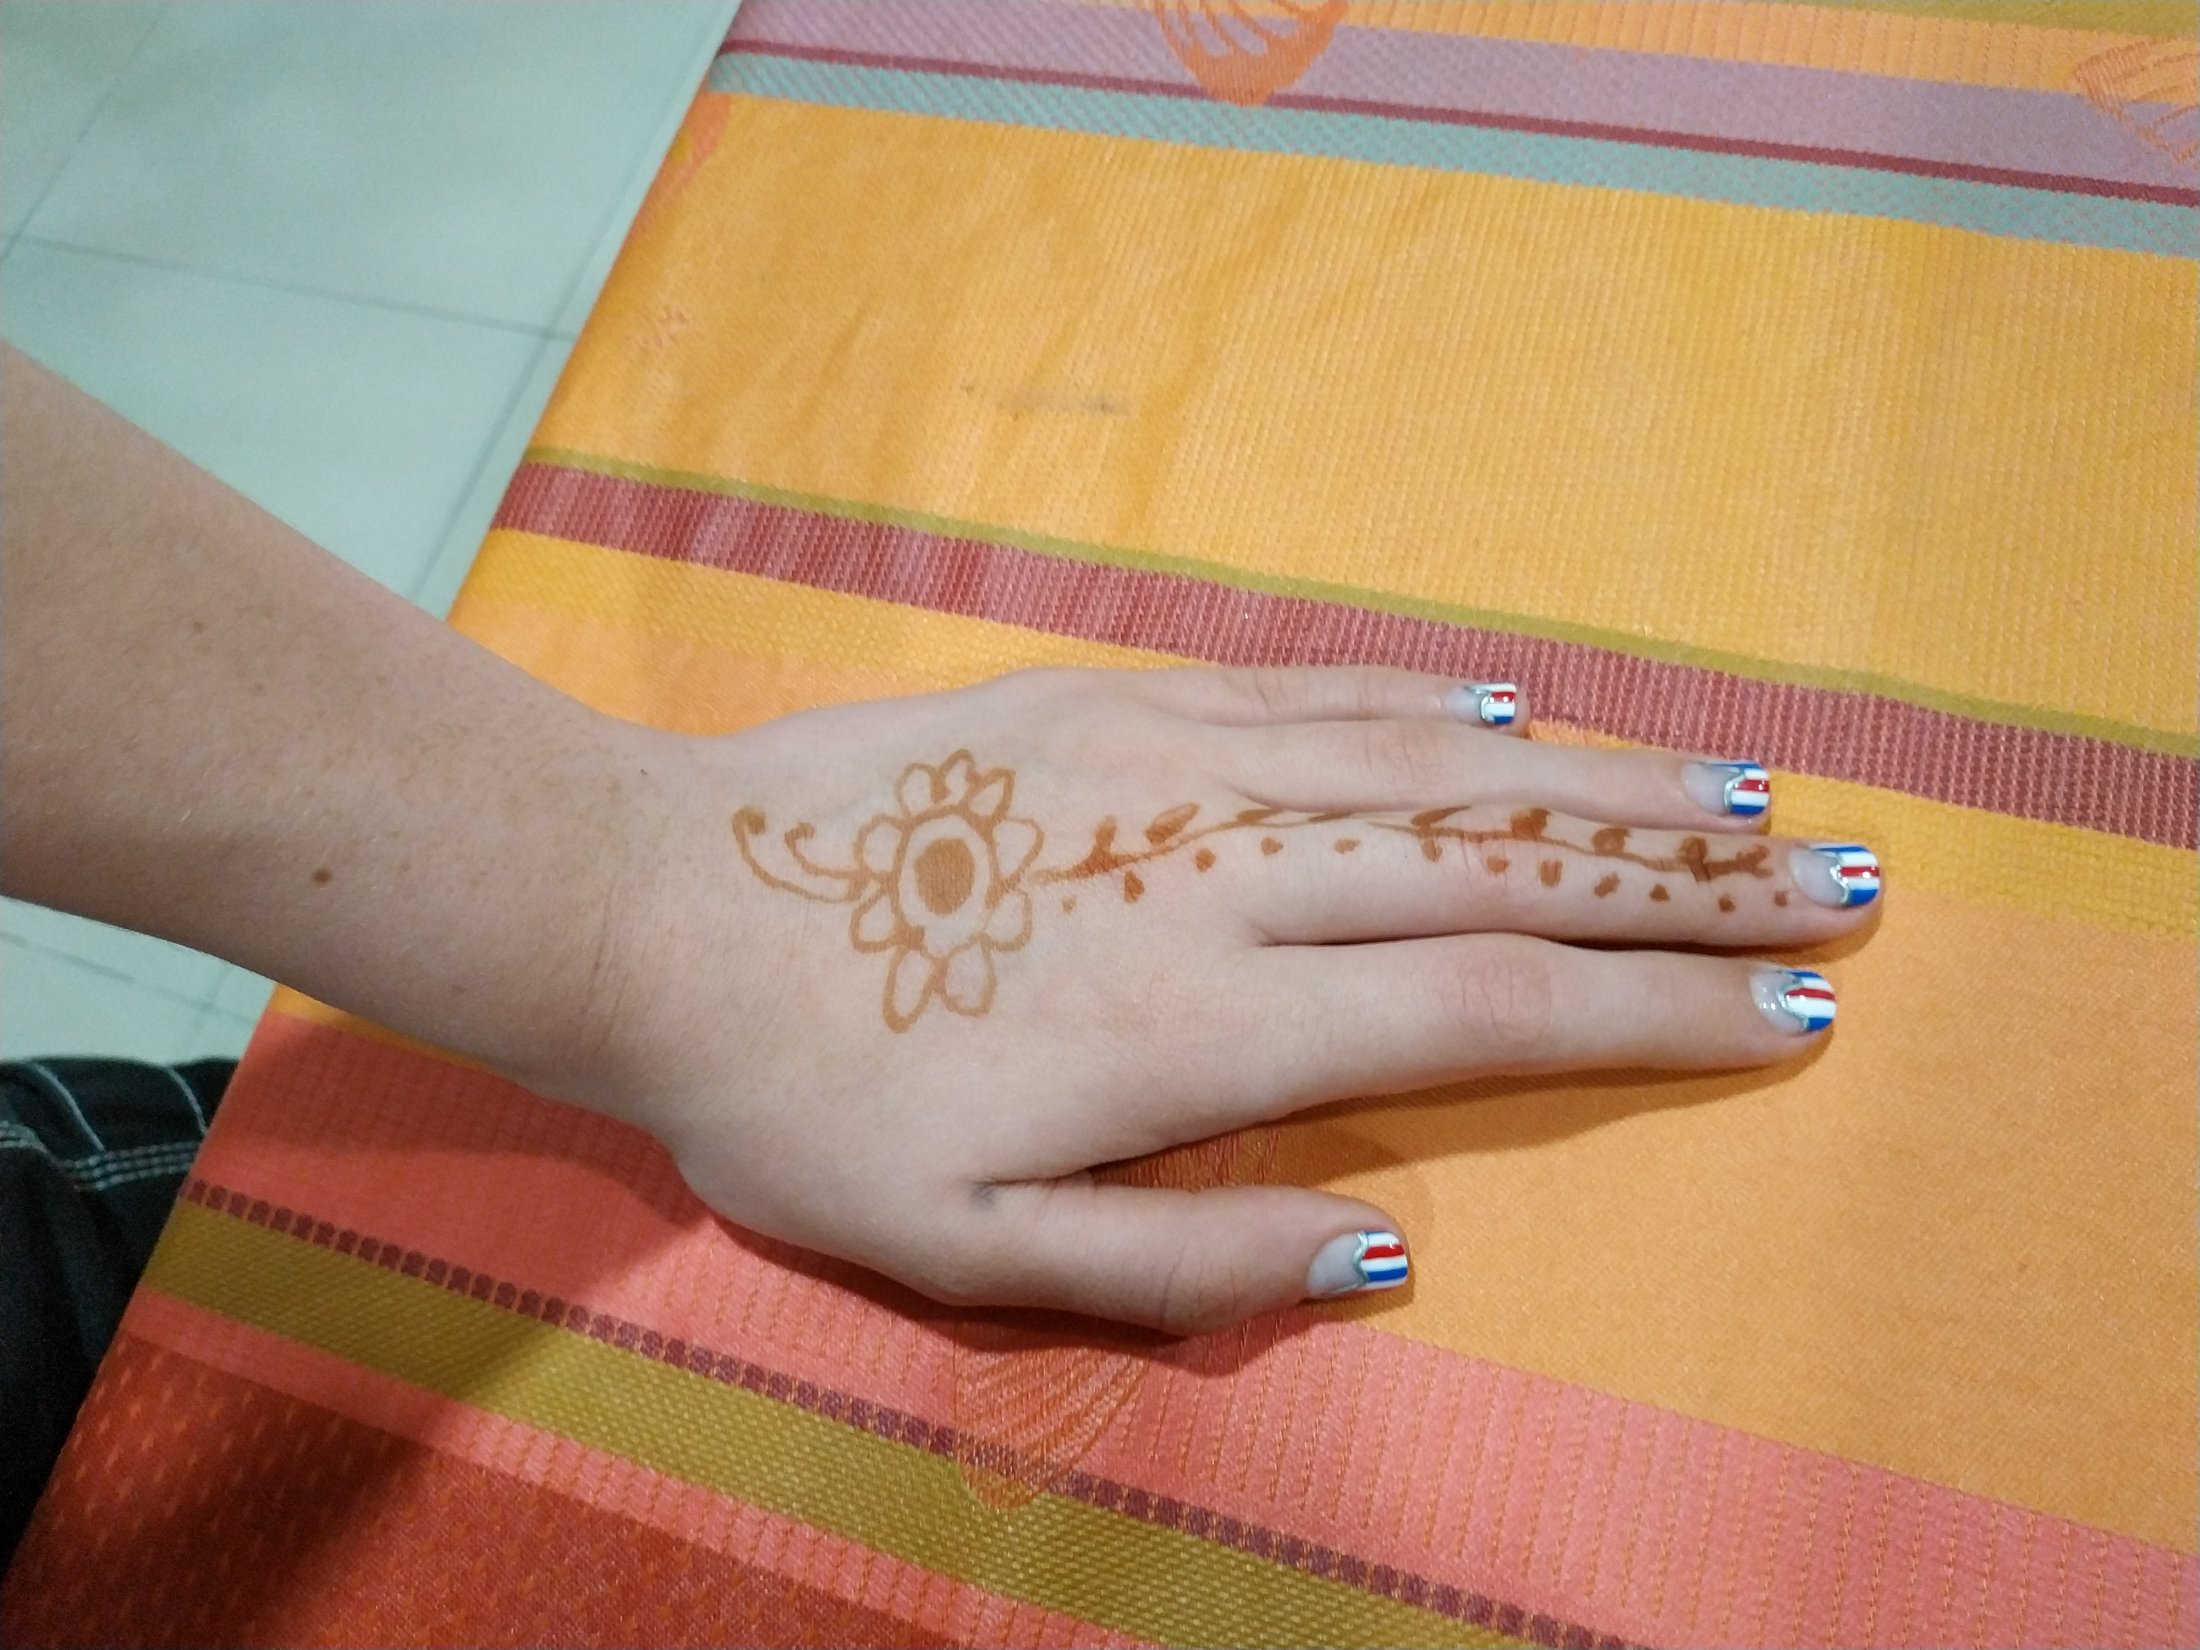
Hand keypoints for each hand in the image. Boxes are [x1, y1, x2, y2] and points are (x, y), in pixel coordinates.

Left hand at [575, 666, 1877, 1334]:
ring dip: (1592, 780)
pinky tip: (1508, 714)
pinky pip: (1301, 692)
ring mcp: (1164, 763)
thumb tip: (1386, 1250)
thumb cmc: (802, 1101)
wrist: (653, 910)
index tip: (1783, 1014)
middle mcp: (1214, 872)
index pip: (1483, 1011)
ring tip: (1730, 795)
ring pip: (1427, 765)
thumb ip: (1184, 1260)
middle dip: (1680, 884)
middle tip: (1831, 880)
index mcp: (1199, 1025)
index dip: (1649, 1014)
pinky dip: (1422, 705)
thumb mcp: (969, 1250)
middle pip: (1497, 868)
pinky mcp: (1102, 698)